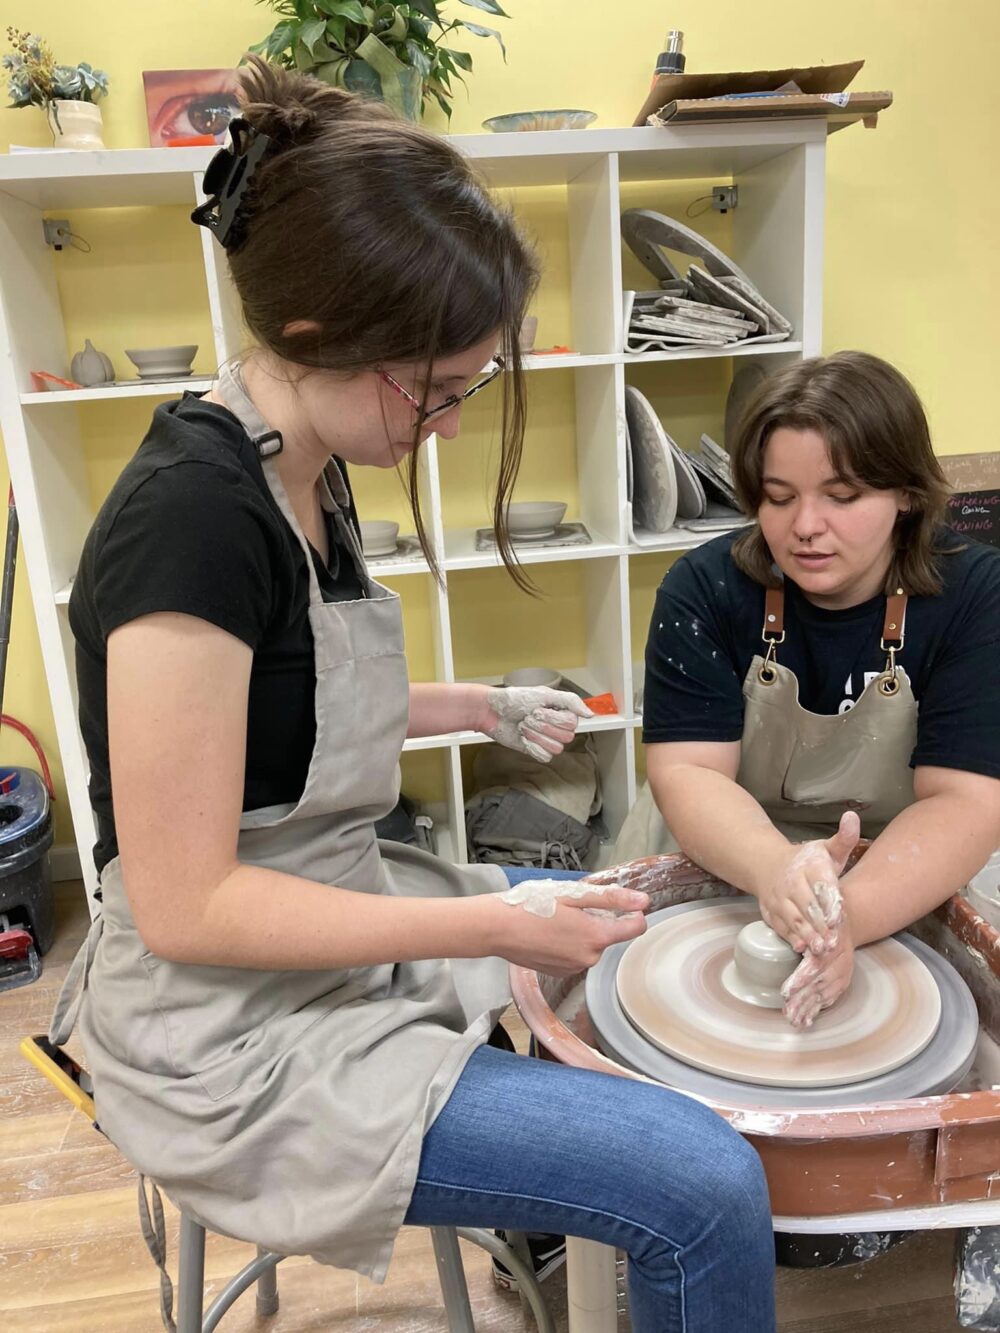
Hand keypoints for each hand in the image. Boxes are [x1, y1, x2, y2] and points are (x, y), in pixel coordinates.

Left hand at [481, 687, 592, 763]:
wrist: (493, 712)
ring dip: (536, 736)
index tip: (538, 710)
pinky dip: (531, 746)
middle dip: (543, 727)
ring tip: (524, 726)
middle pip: (566, 737)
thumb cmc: (514, 700)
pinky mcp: (536, 751)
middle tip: (529, 717)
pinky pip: (544, 756)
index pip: (572, 723)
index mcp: (562, 711)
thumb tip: (590, 714)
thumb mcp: (544, 694)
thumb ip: (571, 701)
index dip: (554, 719)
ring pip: (556, 748)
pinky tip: (523, 738)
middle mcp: (557, 726)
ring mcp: (547, 739)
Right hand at [488, 884, 648, 975]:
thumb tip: (643, 902)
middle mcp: (589, 957)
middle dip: (597, 921)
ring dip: (581, 934)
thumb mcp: (573, 895)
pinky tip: (548, 934)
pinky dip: (568, 945)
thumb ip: (611, 899)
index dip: (633, 914)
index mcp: (596, 935)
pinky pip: (575, 957)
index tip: (624, 906)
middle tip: (570, 909)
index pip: (635, 929)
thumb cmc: (532, 905)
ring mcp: (574, 968)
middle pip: (608, 937)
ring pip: (590, 947)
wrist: (498, 929)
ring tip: (555, 921)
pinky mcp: (560, 973)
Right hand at [757, 811, 859, 953]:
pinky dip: (790, 938)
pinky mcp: (770, 911)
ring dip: (806, 934)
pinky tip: (801, 948)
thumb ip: (844, 838)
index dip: (830, 903)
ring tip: (819, 949)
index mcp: (808, 865)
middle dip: (820, 925)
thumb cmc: (807, 861)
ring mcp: (778, 898)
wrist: (766, 865)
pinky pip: (780, 926)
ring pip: (793, 918)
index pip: (821, 884)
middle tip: (833, 942)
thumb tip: (852, 816)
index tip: (840, 918)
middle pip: (807, 905)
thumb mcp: (827, 849)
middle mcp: (791, 882)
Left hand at [780, 911, 854, 1027]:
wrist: (842, 921)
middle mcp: (839, 962)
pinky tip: (804, 1022)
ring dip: (807, 1008)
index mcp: (834, 945)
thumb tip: (807, 894)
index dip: (802, 978)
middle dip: (802, 999)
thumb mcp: (823, 905)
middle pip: (819, 984)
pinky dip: (815, 1011)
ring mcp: (840, 974)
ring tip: (792, 1020)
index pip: (817, 964)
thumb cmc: (825, 911)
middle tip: (786, 1010)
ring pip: (823, 995)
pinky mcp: (838, 983)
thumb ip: (816, 911)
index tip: (786, 990)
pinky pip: (828, 1000)